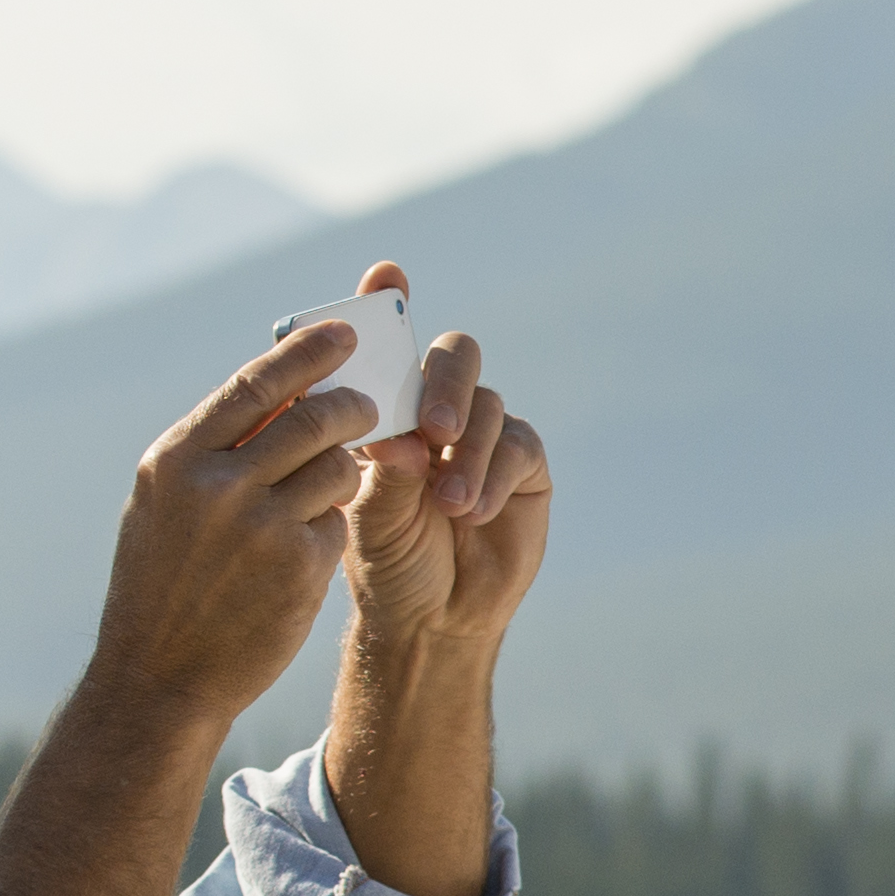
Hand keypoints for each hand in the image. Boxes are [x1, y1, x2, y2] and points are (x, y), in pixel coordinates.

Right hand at [80, 316, 391, 721]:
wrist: (160, 675)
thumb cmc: (163, 584)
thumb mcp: (165, 505)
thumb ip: (212, 452)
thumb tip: (277, 393)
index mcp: (178, 458)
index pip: (257, 384)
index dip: (308, 353)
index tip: (345, 334)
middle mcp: (216, 485)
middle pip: (314, 418)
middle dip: (352, 407)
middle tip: (369, 407)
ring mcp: (260, 526)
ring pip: (338, 467)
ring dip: (347, 469)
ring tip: (332, 484)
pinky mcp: (298, 567)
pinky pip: (338, 522)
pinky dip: (333, 524)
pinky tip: (311, 544)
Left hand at [341, 316, 557, 671]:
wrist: (432, 618)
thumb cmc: (386, 562)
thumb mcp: (370, 514)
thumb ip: (387, 469)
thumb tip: (404, 437)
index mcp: (389, 408)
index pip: (389, 344)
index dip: (388, 302)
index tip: (386, 276)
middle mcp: (441, 408)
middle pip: (453, 356)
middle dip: (443, 383)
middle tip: (433, 427)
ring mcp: (486, 433)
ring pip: (488, 403)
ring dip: (468, 450)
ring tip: (449, 503)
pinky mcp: (525, 465)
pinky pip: (517, 446)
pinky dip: (492, 474)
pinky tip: (474, 511)